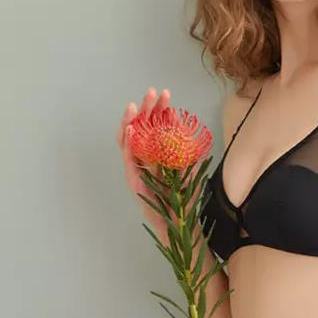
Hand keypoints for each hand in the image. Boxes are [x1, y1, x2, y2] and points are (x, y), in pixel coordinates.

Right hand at [116, 87, 171, 241]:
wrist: (181, 224)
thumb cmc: (185, 201)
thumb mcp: (190, 171)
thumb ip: (186, 153)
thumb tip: (185, 129)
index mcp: (158, 156)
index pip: (156, 128)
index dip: (160, 111)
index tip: (166, 95)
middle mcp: (145, 161)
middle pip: (142, 130)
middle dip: (146, 109)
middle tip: (152, 92)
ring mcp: (138, 170)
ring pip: (130, 141)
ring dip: (131, 121)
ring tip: (135, 105)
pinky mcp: (134, 181)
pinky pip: (128, 158)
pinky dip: (127, 142)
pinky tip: (130, 128)